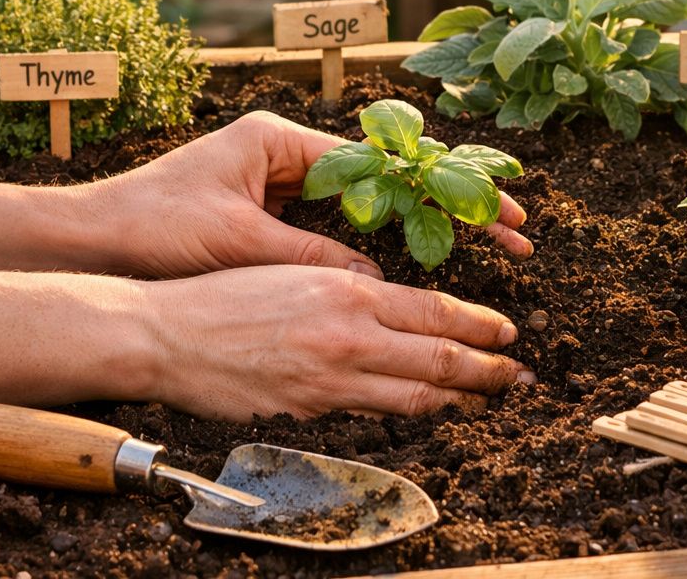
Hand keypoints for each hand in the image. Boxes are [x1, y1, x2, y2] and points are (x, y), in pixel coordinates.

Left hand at [87, 110, 532, 278]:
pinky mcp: (274, 204)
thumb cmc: (153, 226)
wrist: (93, 238)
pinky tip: (421, 254)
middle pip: (389, 172)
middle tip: (513, 226)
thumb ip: (309, 260)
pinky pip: (343, 218)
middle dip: (448, 198)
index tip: (491, 206)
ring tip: (485, 237)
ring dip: (423, 217)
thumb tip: (372, 286)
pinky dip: (382, 235)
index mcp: (281, 138)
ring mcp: (283, 175)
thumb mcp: (238, 241)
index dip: (440, 186)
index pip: (381, 159)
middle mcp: (288, 149)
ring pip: (373, 196)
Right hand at [144, 265, 534, 418]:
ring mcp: (329, 382)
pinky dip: (406, 416)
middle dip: (488, 371)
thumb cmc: (223, 294)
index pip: (435, 311)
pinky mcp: (308, 414)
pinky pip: (370, 416)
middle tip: (520, 377)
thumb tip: (388, 300)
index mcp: (346, 291)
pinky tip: (422, 414)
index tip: (508, 334)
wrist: (167, 334)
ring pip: (414, 397)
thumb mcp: (295, 269)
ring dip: (459, 400)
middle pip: (439, 359)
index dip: (480, 326)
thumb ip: (347, 286)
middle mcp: (347, 337)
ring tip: (487, 400)